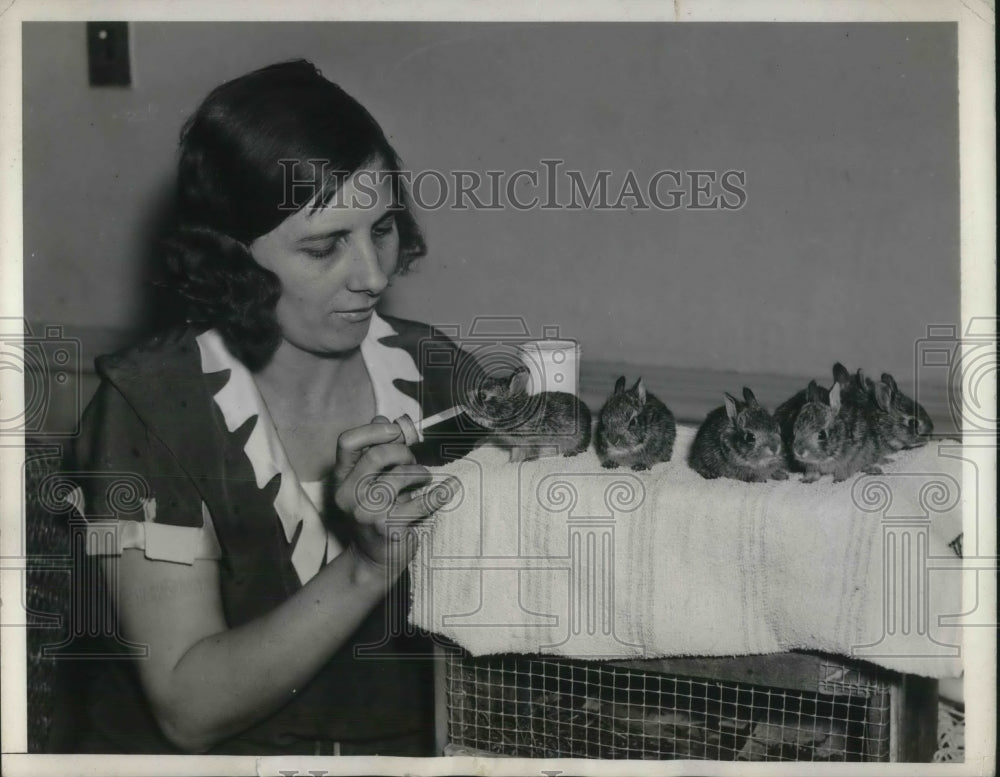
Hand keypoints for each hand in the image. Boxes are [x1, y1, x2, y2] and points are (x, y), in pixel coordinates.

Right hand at [332, 415, 457, 575]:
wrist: (372, 561)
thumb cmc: (374, 514)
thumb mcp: (367, 483)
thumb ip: (372, 452)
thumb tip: (381, 418)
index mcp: (341, 479)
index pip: (347, 442)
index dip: (374, 431)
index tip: (396, 432)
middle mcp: (349, 495)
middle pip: (378, 455)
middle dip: (403, 453)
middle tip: (413, 462)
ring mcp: (367, 513)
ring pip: (401, 476)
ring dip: (420, 473)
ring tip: (424, 480)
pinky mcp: (389, 528)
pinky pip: (422, 503)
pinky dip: (441, 493)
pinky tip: (451, 488)